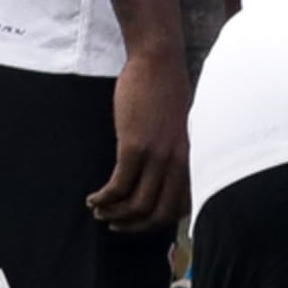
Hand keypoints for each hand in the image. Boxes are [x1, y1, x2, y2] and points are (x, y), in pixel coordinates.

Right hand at [88, 47, 190, 231]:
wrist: (158, 60)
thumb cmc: (167, 90)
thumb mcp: (182, 127)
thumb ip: (178, 151)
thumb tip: (164, 176)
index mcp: (194, 158)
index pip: (184, 206)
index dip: (159, 221)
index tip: (140, 222)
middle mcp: (180, 162)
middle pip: (160, 214)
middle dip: (136, 227)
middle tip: (116, 225)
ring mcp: (159, 156)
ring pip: (137, 205)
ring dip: (114, 214)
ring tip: (99, 210)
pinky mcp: (135, 147)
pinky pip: (118, 187)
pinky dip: (104, 198)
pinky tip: (93, 198)